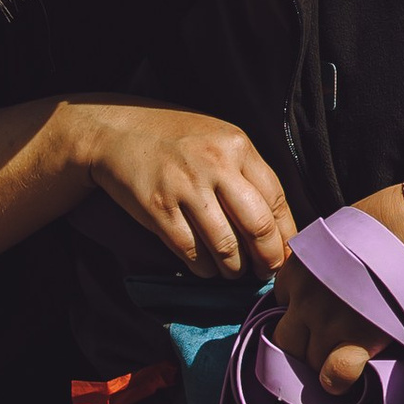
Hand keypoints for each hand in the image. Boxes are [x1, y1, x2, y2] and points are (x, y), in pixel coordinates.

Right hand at [67, 103, 297, 281]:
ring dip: (234, 268)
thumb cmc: (174, 138)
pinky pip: (191, 251)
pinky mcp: (158, 209)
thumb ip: (245, 172)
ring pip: (225, 245)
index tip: (285, 254)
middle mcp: (215, 165)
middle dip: (267, 258)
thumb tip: (275, 224)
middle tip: (267, 271)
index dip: (284, 235)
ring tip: (234, 271)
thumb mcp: (218, 139)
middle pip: (256, 226)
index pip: (275, 199)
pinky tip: (207, 268)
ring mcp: (185, 188)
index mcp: (237, 146)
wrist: (118, 131)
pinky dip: (204, 268)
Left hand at [267, 181, 403, 394]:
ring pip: (309, 360)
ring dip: (323, 361)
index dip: (298, 310)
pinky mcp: (358, 337)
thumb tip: (324, 277)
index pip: (281, 300)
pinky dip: (337, 380)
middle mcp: (305, 296)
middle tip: (324, 343)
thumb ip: (321, 260)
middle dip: (301, 345)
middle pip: (285, 339)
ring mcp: (329, 320)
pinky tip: (344, 379)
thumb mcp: (336, 235)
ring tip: (344, 355)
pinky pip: (335, 374)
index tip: (314, 312)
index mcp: (297, 269)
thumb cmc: (383, 225)